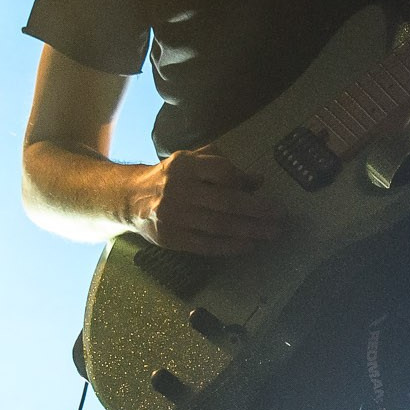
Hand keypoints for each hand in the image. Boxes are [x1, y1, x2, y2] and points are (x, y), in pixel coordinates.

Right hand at [125, 147, 285, 256]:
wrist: (130, 198)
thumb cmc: (170, 178)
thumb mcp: (193, 162)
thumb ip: (224, 166)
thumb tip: (258, 180)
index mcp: (184, 165)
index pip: (221, 171)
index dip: (243, 181)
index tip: (262, 191)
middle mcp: (177, 189)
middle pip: (225, 201)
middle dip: (257, 211)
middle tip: (279, 217)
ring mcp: (172, 215)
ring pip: (218, 225)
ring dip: (249, 231)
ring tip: (270, 233)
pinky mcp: (170, 238)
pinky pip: (205, 245)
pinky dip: (229, 247)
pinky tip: (248, 245)